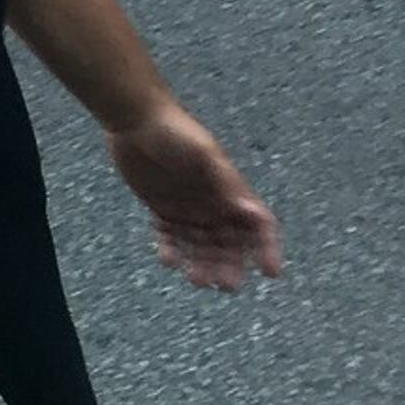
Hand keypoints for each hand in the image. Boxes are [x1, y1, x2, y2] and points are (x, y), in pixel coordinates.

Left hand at [104, 102, 282, 291]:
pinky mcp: (163, 210)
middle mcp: (215, 205)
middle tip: (225, 285)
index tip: (271, 272)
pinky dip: (171, 251)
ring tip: (196, 279)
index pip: (259, 226)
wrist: (134, 118)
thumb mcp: (205, 153)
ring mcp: (189, 210)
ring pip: (201, 248)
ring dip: (202, 265)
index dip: (268, 248)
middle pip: (230, 245)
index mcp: (233, 192)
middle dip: (230, 266)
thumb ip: (227, 182)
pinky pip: (171, 238)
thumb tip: (253, 212)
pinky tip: (168, 259)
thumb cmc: (176, 131)